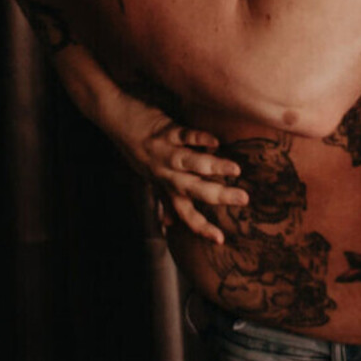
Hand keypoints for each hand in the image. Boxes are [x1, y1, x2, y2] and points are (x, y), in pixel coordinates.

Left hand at [115, 112, 247, 244]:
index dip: (202, 228)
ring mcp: (166, 152)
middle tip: (244, 199)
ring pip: (191, 163)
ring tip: (236, 169)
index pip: (185, 212)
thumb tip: (169, 224)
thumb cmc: (137, 150)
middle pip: (193, 189)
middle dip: (219, 195)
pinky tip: (215, 142)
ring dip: (213, 166)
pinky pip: (183, 135)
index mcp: (166, 185)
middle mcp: (166, 173)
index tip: (221, 240)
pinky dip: (199, 138)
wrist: (116, 120)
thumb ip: (163, 198)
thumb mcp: (148, 177)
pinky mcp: (165, 131)